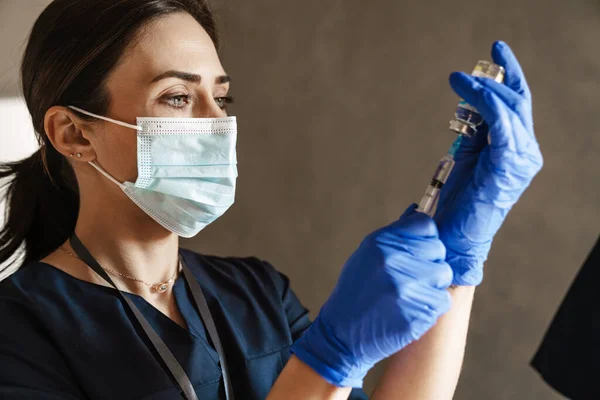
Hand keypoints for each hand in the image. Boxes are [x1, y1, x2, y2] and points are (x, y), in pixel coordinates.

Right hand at [291, 205, 452, 387]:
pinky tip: (411, 309)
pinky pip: (442, 301)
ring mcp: (406, 287)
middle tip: (412, 277)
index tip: (418, 250)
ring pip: (444, 275)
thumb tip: (417, 211)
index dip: (425, 238)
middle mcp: (394, 260)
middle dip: (430, 262)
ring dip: (433, 284)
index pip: (425, 225)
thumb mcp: (366, 255)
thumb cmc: (355, 293)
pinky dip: (432, 306)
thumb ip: (393, 236)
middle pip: (438, 249)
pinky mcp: (416, 313)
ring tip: (411, 294)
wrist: (341, 334)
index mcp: (381, 242)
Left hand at [434, 41, 542, 285]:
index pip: (518, 105)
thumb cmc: (459, 199)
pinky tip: (466, 93)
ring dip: (483, 89)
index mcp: (517, 150)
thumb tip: (469, 103)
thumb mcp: (468, 155)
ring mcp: (520, 161)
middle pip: (518, 102)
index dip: (509, 76)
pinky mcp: (507, 167)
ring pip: (509, 109)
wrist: (452, 235)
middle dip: (497, 76)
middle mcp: (526, 153)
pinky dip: (485, 104)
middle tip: (474, 63)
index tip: (495, 50)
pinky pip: (500, 125)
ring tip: (458, 79)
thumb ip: (476, 130)